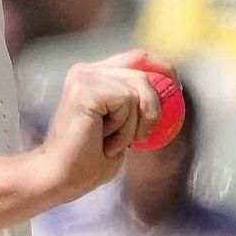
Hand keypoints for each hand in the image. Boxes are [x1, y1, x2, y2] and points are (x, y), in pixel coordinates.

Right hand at [34, 50, 168, 204]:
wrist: (59, 177)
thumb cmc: (86, 160)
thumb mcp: (123, 126)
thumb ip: (136, 105)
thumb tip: (169, 92)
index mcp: (92, 76)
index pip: (137, 57)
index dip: (162, 69)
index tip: (176, 90)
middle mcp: (86, 71)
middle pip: (143, 73)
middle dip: (152, 108)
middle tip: (138, 137)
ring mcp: (84, 77)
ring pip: (138, 89)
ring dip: (133, 124)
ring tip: (111, 142)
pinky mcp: (85, 89)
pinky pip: (127, 101)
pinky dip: (124, 127)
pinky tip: (104, 140)